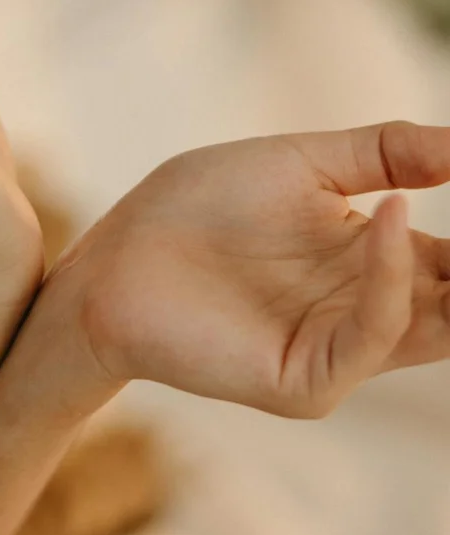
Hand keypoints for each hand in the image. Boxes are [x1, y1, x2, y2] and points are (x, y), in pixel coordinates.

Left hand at [51, 122, 449, 417]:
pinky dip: (390, 281)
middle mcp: (367, 311)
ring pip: (437, 326)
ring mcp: (339, 350)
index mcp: (372, 263)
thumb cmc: (199, 206)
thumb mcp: (301, 163)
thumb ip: (384, 154)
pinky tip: (392, 221)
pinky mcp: (305, 380)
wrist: (117, 256)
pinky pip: (369, 334)